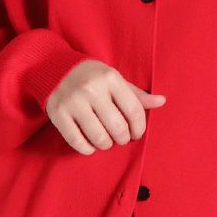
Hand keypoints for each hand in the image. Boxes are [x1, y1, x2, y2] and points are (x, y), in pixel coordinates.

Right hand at [45, 59, 166, 154]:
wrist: (54, 67)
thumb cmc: (92, 77)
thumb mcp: (115, 80)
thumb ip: (136, 94)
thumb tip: (162, 101)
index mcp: (111, 78)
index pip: (134, 111)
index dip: (139, 128)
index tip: (136, 133)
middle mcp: (92, 89)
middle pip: (117, 127)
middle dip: (123, 138)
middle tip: (120, 138)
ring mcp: (73, 101)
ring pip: (98, 136)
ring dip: (106, 144)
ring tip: (106, 141)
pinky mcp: (57, 113)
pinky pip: (76, 141)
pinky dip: (87, 149)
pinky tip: (91, 145)